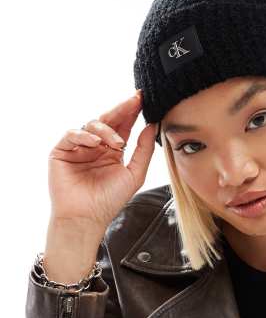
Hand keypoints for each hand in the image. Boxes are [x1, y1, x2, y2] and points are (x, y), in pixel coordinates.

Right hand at [47, 90, 156, 232]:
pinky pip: (71, 134)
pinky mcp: (61, 151)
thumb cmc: (110, 200)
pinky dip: (84, 135)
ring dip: (106, 130)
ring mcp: (78, 148)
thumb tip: (152, 126)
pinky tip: (95, 143)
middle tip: (135, 100)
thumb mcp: (134, 174)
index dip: (132, 112)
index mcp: (112, 151)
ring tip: (117, 143)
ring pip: (91, 125)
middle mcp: (96, 147)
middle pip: (108, 120)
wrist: (86, 218)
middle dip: (122, 109)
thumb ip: (144, 150)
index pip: (123, 126)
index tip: (143, 99)